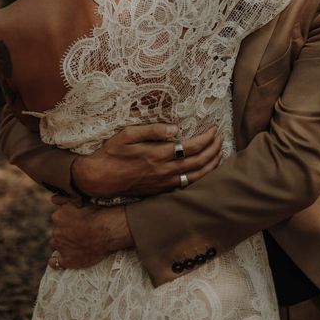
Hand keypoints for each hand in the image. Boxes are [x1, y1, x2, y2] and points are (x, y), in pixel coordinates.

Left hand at [48, 197, 131, 268]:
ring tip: (80, 242)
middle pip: (58, 231)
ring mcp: (60, 247)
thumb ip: (64, 199)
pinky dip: (57, 261)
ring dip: (65, 243)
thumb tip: (52, 198)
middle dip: (67, 231)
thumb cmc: (97, 214)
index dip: (69, 219)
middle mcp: (56, 231)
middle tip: (81, 231)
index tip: (79, 220)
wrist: (107, 230)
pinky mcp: (67, 260)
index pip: (59, 218)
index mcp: (58, 216)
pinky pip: (56, 262)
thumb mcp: (81, 201)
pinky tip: (63, 258)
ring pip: (58, 244)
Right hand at [71, 124, 222, 198]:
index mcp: (157, 155)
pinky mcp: (161, 191)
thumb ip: (152, 130)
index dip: (206, 138)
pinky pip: (188, 185)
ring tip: (220, 152)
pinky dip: (202, 177)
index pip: (191, 147)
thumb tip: (175, 128)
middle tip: (220, 137)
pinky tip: (207, 169)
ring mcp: (164, 183)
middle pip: (199, 162)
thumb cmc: (112, 153)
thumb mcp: (127, 134)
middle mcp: (164, 171)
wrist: (99, 179)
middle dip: (214, 149)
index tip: (213, 129)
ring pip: (197, 177)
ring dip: (212, 164)